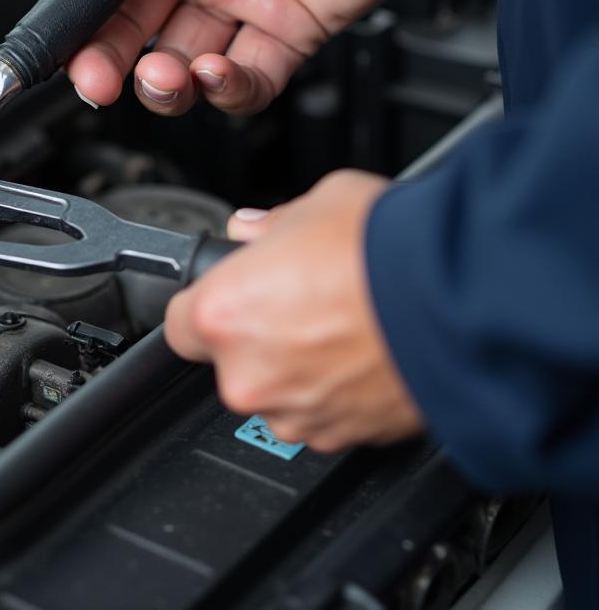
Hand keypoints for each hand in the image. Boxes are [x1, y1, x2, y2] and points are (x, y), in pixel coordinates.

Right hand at [40, 0, 453, 113]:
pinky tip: (218, 72)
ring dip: (166, 84)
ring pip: (185, 66)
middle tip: (100, 80)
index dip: (81, 24)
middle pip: (135, 34)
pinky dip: (227, 90)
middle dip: (109, 65)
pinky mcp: (289, 31)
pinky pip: (249, 81)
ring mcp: (242, 1)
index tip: (65, 51)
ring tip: (167, 73)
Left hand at [165, 171, 422, 451]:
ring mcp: (295, 413)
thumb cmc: (386, 250)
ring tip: (342, 324)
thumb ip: (270, 226)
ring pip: (278, 390)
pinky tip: (364, 352)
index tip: (226, 296)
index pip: (180, 323)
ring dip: (298, 366)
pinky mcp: (342, 437)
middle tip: (301, 300)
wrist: (461, 304)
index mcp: (223, 314)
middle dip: (259, 333)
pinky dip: (336, 391)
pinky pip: (322, 413)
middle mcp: (249, 374)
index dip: (206, 305)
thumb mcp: (317, 204)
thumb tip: (254, 230)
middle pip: (232, 359)